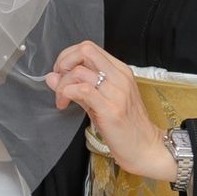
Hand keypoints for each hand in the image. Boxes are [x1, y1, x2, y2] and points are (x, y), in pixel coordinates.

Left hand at [47, 41, 174, 182]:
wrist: (145, 148)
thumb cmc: (124, 125)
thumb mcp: (98, 101)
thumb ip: (75, 86)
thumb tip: (52, 76)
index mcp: (119, 71)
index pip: (89, 47)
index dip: (68, 56)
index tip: (60, 72)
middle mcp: (120, 77)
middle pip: (85, 50)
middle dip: (64, 62)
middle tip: (58, 80)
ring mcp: (117, 92)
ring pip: (79, 72)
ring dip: (62, 85)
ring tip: (62, 99)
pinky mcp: (111, 109)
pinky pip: (83, 90)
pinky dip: (67, 93)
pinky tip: (65, 103)